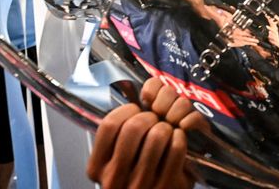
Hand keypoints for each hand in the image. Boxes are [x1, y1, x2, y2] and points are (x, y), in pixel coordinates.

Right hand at [87, 78, 206, 188]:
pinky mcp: (167, 185)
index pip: (109, 125)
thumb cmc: (135, 176)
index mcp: (98, 168)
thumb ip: (116, 137)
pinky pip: (176, 147)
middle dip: (150, 115)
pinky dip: (180, 137)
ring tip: (167, 130)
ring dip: (167, 126)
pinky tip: (178, 139)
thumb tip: (130, 98)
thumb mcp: (115, 160)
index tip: (135, 109)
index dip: (127, 109)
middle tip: (155, 119)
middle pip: (134, 126)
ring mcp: (141, 184)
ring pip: (158, 135)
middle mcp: (116, 179)